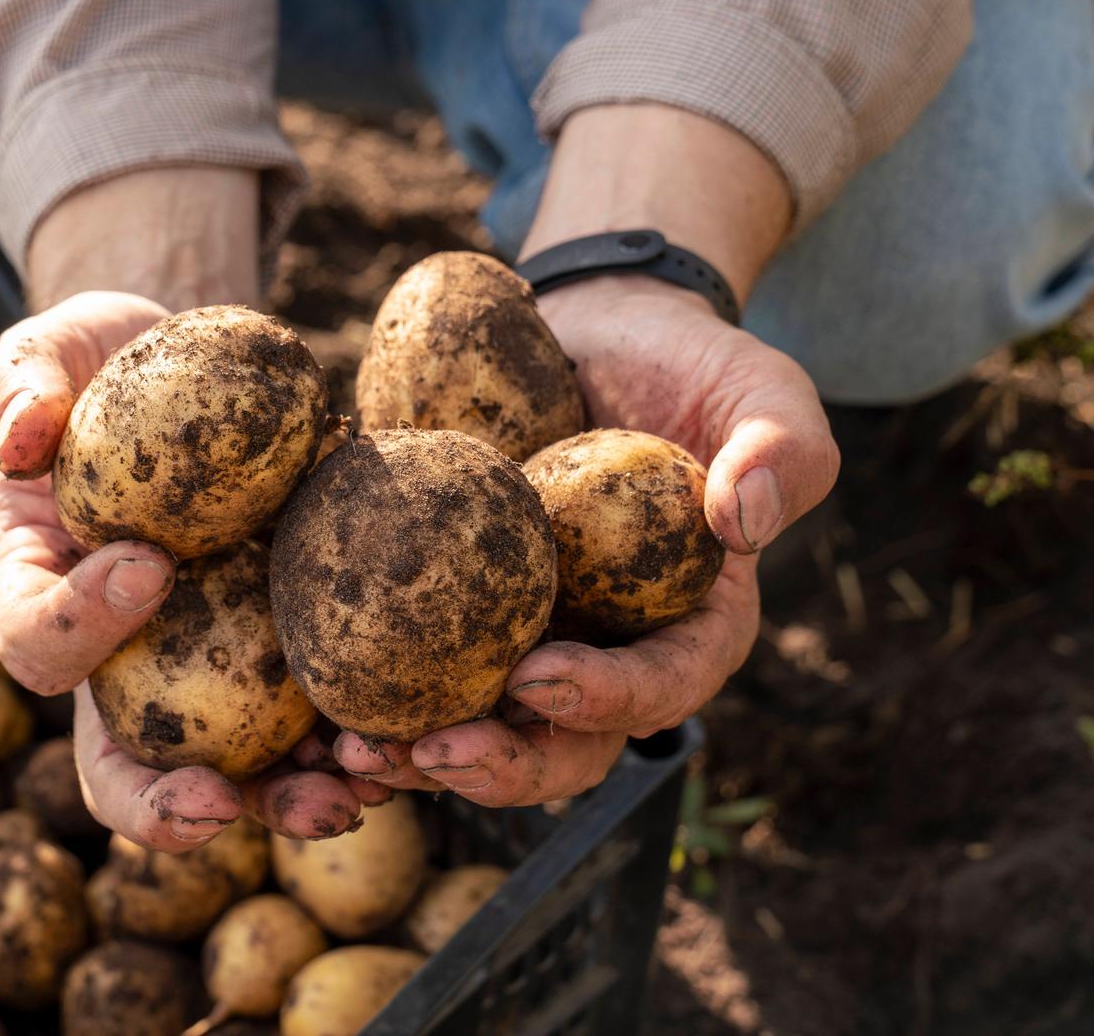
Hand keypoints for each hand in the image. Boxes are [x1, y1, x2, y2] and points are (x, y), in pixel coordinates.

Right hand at [0, 291, 387, 850]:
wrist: (190, 371)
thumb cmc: (103, 366)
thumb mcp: (47, 357)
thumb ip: (21, 387)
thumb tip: (25, 435)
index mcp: (41, 595)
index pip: (35, 641)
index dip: (79, 625)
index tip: (148, 562)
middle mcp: (115, 662)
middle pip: (121, 768)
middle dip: (168, 804)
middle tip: (220, 800)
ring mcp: (200, 674)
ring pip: (231, 773)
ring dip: (287, 798)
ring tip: (351, 788)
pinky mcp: (282, 658)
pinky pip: (318, 718)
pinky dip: (363, 739)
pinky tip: (416, 736)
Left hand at [334, 278, 838, 804]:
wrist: (598, 330)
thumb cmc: (693, 362)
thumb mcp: (764, 389)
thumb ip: (782, 449)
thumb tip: (743, 520)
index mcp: (692, 626)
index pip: (663, 685)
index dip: (607, 699)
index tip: (539, 678)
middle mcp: (607, 651)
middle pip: (563, 743)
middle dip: (499, 764)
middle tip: (432, 753)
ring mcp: (525, 637)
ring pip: (477, 728)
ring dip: (416, 756)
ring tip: (352, 754)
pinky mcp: (454, 611)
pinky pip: (409, 670)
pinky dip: (364, 696)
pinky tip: (311, 706)